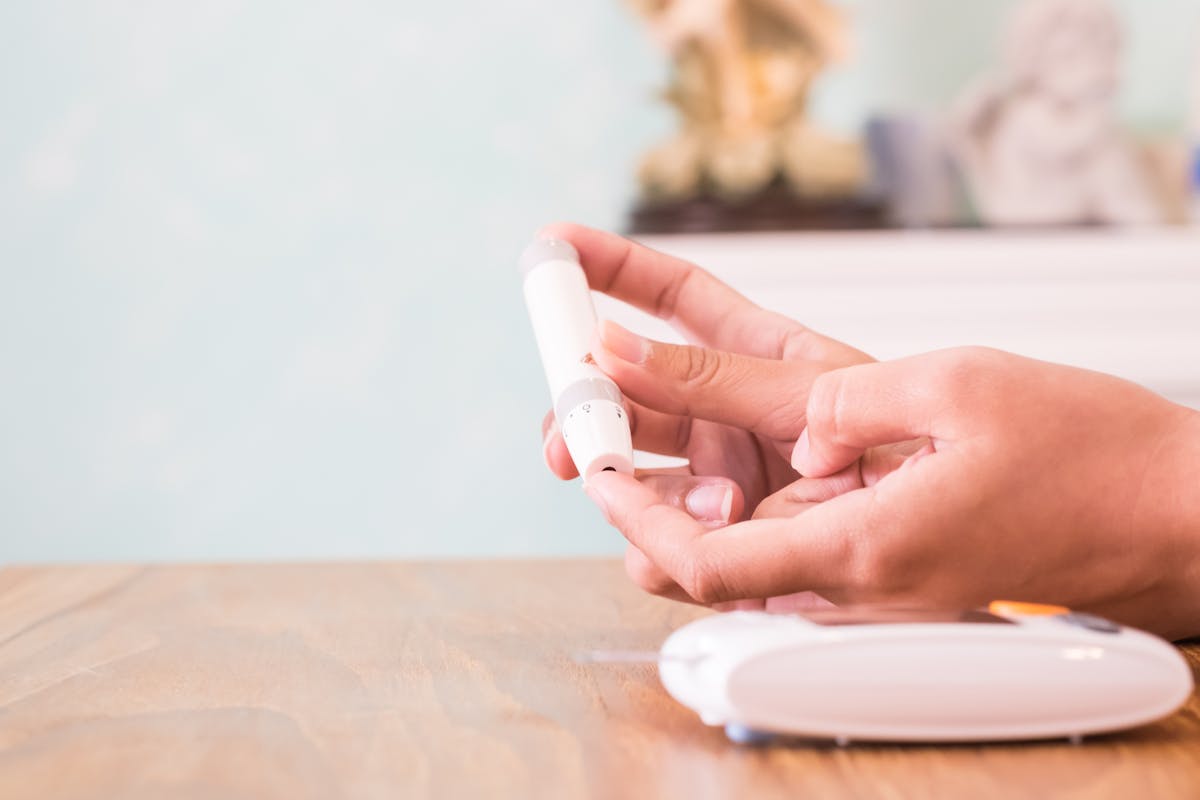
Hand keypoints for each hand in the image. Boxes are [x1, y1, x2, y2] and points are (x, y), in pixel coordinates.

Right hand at [535, 223, 870, 602]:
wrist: (940, 538)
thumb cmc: (898, 451)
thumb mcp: (806, 394)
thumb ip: (707, 377)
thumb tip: (609, 345)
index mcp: (750, 356)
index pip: (670, 296)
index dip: (610, 266)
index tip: (552, 246)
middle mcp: (720, 414)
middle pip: (622, 395)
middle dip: (583, 412)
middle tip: (570, 434)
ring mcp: (714, 477)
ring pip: (626, 474)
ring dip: (630, 486)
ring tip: (706, 496)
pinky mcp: (716, 541)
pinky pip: (656, 544)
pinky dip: (665, 543)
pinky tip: (717, 533)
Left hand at [583, 347, 1199, 639]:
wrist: (1169, 512)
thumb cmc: (1088, 454)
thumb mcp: (956, 387)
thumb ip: (847, 403)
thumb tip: (780, 419)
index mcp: (863, 549)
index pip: (703, 563)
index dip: (632, 517)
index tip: (599, 465)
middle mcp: (862, 590)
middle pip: (713, 571)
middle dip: (648, 507)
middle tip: (614, 438)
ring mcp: (882, 594)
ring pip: (752, 567)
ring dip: (697, 510)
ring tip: (664, 436)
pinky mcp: (901, 580)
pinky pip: (802, 560)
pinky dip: (758, 515)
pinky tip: (751, 460)